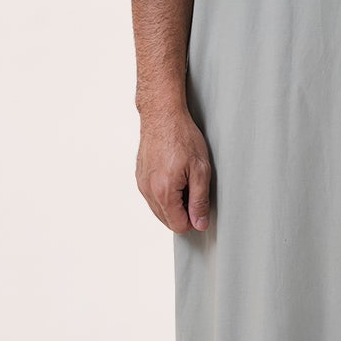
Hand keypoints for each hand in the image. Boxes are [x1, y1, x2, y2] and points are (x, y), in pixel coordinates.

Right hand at [136, 102, 212, 232]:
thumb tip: (199, 224)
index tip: (200, 204)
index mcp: (164, 192)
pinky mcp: (140, 177)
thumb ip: (199, 201)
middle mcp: (148, 191)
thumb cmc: (182, 136)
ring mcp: (142, 184)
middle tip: (194, 188)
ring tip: (184, 179)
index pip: (178, 226)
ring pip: (159, 209)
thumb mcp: (200, 169)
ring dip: (174, 202)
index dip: (193, 220)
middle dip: (183, 211)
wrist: (162, 115)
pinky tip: (174, 174)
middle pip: (167, 220)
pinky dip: (164, 193)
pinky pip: (152, 197)